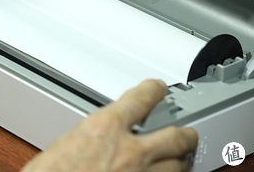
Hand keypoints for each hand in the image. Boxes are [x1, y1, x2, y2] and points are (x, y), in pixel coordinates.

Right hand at [22, 80, 197, 171]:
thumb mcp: (65, 144)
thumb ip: (89, 136)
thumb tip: (93, 137)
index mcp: (106, 128)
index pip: (142, 98)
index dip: (155, 90)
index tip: (159, 88)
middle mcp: (129, 152)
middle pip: (175, 135)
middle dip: (186, 132)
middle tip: (188, 130)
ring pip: (178, 164)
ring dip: (182, 159)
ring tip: (184, 156)